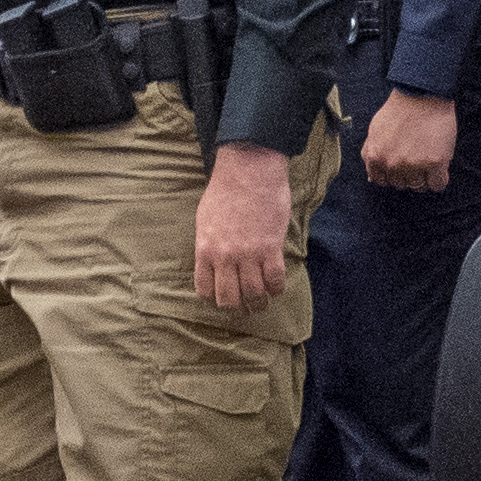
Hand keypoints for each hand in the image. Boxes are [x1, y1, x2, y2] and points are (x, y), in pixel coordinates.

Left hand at [192, 142, 292, 307]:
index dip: (213, 300)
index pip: (204, 289)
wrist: (249, 170)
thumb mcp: (204, 219)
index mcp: (205, 249)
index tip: (221, 301)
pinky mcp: (271, 248)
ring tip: (261, 304)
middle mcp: (225, 256)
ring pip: (253, 294)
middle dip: (236, 310)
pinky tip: (276, 288)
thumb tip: (211, 263)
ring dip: (258, 304)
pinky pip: (275, 280)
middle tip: (243, 310)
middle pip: (229, 298)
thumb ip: (207, 245)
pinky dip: (276, 289)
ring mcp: (249, 254)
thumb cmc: (225, 191)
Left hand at [361, 91, 459, 191]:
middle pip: (401, 184)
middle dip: (408, 173)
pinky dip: (439, 178)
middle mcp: (393, 165)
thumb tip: (371, 178)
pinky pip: (437, 185)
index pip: (383, 181)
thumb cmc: (399, 110)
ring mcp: (414, 165)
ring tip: (428, 157)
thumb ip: (370, 153)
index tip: (401, 162)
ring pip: (419, 187)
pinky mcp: (435, 164)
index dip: (393, 172)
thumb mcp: (374, 130)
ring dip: (424, 176)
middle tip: (416, 155)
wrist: (422, 94)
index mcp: (376, 158)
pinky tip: (439, 165)